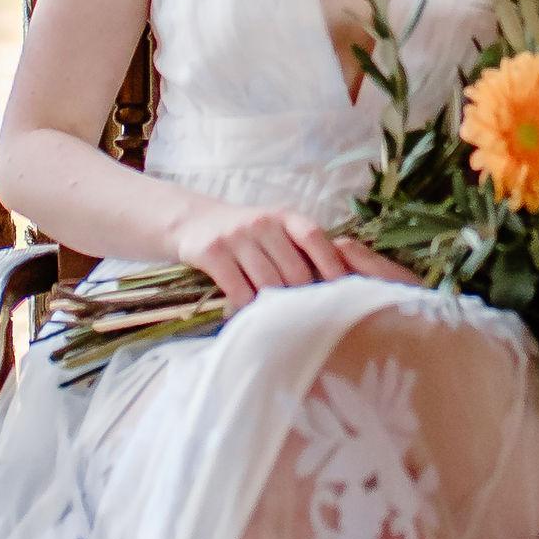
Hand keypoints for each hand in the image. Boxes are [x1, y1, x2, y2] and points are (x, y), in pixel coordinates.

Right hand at [167, 195, 368, 308]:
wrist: (194, 221)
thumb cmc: (248, 234)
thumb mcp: (276, 228)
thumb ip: (301, 248)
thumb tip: (338, 284)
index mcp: (285, 217)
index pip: (314, 237)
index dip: (331, 263)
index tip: (344, 290)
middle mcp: (263, 223)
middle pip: (293, 269)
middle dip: (302, 296)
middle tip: (309, 317)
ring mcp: (236, 236)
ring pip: (267, 282)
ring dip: (275, 305)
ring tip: (282, 322)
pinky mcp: (213, 252)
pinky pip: (237, 289)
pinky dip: (247, 306)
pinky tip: (250, 315)